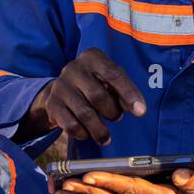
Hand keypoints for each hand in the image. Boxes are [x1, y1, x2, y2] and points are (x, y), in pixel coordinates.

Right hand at [23, 48, 146, 145]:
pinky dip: (83, 134)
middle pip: (98, 96)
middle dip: (112, 112)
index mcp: (92, 57)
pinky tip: (88, 134)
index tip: (141, 111)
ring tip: (106, 136)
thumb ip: (123, 91)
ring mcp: (60, 86)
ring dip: (99, 129)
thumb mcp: (109, 80)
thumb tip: (138, 108)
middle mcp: (73, 68)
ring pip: (84, 114)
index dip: (128, 93)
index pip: (113, 74)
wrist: (61, 89)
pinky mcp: (52, 104)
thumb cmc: (94, 82)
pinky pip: (71, 125)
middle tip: (116, 118)